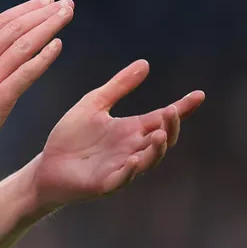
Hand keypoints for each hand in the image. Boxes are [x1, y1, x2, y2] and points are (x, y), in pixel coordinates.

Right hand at [0, 0, 73, 171]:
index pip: (0, 22)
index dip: (25, 9)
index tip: (46, 2)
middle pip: (15, 29)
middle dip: (43, 13)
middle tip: (65, 4)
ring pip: (22, 45)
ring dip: (47, 27)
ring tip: (66, 16)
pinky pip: (24, 73)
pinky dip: (42, 58)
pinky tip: (57, 45)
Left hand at [32, 59, 205, 208]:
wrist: (47, 165)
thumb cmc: (71, 137)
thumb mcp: (94, 104)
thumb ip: (118, 86)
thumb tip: (145, 63)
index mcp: (131, 130)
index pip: (161, 118)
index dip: (182, 108)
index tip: (199, 95)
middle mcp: (132, 149)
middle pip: (161, 140)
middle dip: (169, 127)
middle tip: (171, 111)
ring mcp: (122, 168)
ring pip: (148, 160)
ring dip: (155, 149)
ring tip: (159, 133)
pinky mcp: (105, 183)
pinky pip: (123, 179)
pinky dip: (131, 170)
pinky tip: (135, 159)